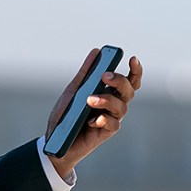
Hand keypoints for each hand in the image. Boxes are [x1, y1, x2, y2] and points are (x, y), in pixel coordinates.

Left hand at [45, 50, 142, 177]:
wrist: (55, 139)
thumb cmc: (66, 114)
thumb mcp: (74, 90)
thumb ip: (86, 72)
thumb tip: (97, 51)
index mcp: (109, 92)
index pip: (128, 80)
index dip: (135, 70)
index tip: (132, 58)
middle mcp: (114, 105)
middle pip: (128, 91)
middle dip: (119, 81)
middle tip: (105, 76)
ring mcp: (111, 118)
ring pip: (121, 107)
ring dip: (106, 100)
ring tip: (89, 100)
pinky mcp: (106, 132)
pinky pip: (113, 124)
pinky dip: (102, 119)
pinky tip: (91, 120)